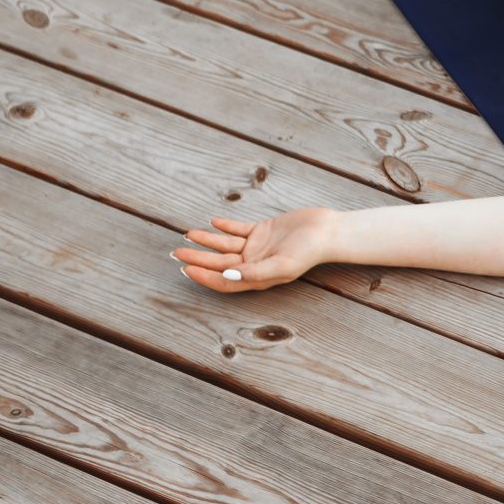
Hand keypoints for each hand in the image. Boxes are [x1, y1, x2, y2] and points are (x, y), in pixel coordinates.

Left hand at [173, 208, 337, 292]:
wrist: (328, 230)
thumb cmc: (309, 251)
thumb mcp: (283, 264)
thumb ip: (255, 272)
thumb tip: (227, 275)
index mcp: (257, 277)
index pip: (224, 281)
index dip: (203, 277)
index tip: (185, 269)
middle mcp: (254, 264)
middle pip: (219, 263)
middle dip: (197, 258)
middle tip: (176, 253)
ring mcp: (257, 247)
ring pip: (225, 245)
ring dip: (206, 241)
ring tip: (187, 235)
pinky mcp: (263, 230)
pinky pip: (239, 229)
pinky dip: (225, 226)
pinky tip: (213, 222)